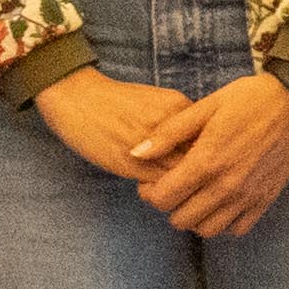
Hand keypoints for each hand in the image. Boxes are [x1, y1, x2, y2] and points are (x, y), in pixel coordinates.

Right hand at [33, 68, 195, 182]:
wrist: (77, 96)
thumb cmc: (116, 100)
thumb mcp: (156, 101)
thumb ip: (180, 122)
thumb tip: (203, 147)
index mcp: (178, 106)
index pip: (211, 139)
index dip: (210, 155)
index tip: (205, 164)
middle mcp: (169, 125)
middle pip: (202, 159)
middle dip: (201, 174)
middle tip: (195, 184)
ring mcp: (150, 144)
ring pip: (183, 177)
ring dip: (182, 187)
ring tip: (176, 191)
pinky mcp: (131, 163)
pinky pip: (159, 186)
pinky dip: (161, 192)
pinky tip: (154, 189)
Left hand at [123, 72, 288, 238]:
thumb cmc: (249, 99)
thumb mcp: (206, 106)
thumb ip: (169, 133)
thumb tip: (136, 152)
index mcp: (206, 162)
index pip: (163, 198)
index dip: (149, 193)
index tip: (151, 180)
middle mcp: (225, 186)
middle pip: (181, 219)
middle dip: (170, 206)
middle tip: (172, 187)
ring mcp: (247, 196)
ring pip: (207, 230)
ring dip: (195, 217)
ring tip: (195, 196)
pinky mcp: (265, 199)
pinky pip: (237, 228)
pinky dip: (224, 222)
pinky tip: (220, 202)